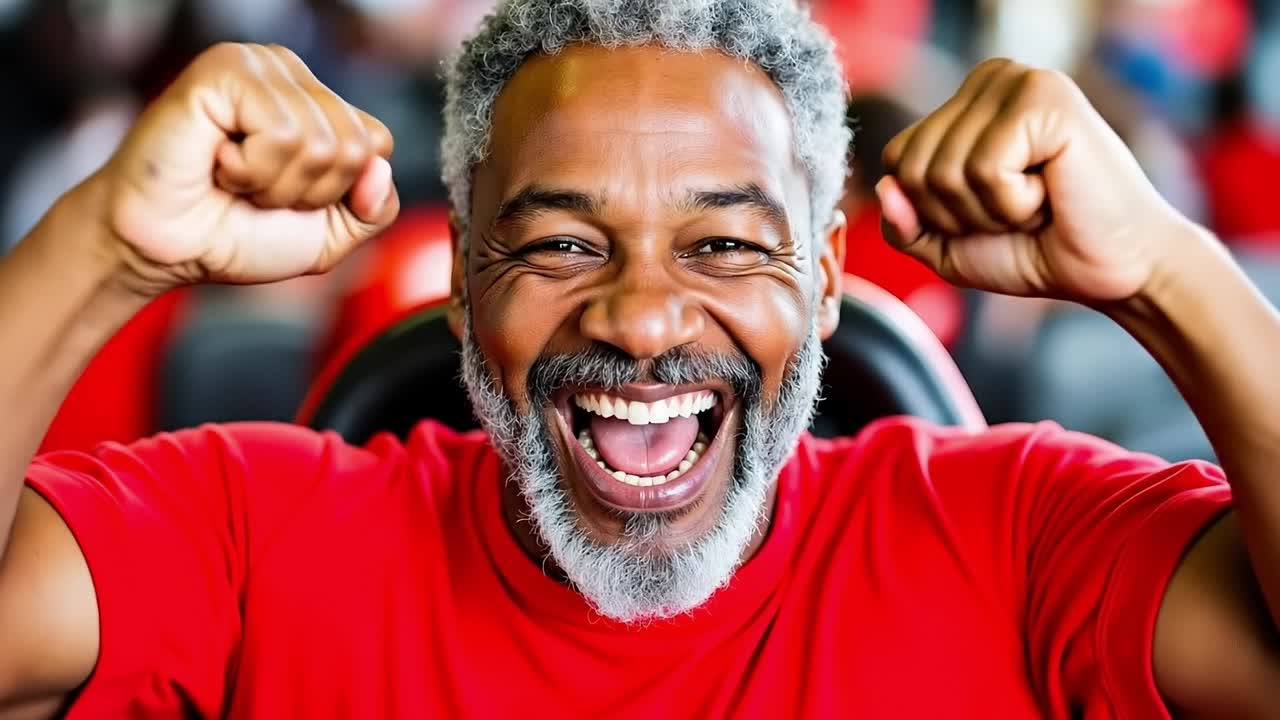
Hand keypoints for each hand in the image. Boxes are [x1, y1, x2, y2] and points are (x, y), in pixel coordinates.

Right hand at [97, 43, 398, 290]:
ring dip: (273, 184)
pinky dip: (250, 169)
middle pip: (353, 146)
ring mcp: (257, 66)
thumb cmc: (236, 233)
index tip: (288, 198)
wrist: (168, 250)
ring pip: (319, 143)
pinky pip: (281, 132)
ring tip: (232, 177)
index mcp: (318, 101)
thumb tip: (380, 168)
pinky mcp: (224, 71)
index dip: (339, 192)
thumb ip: (375, 208)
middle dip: (306, 192)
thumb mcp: (328, 234)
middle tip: (254, 190)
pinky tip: (217, 162)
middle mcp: (291, 74)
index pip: (377, 143)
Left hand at [879, 58, 1188, 301]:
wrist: (1109, 272)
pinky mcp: (1047, 99)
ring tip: (1037, 201)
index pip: (896, 159)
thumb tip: (885, 185)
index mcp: (965, 102)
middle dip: (958, 213)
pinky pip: (984, 170)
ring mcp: (1019, 82)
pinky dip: (1013, 203)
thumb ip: (903, 223)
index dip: (932, 210)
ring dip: (989, 211)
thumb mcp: (946, 245)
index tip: (990, 210)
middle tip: (1018, 211)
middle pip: (914, 166)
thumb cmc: (1033, 250)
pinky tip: (1052, 191)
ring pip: (945, 171)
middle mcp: (990, 78)